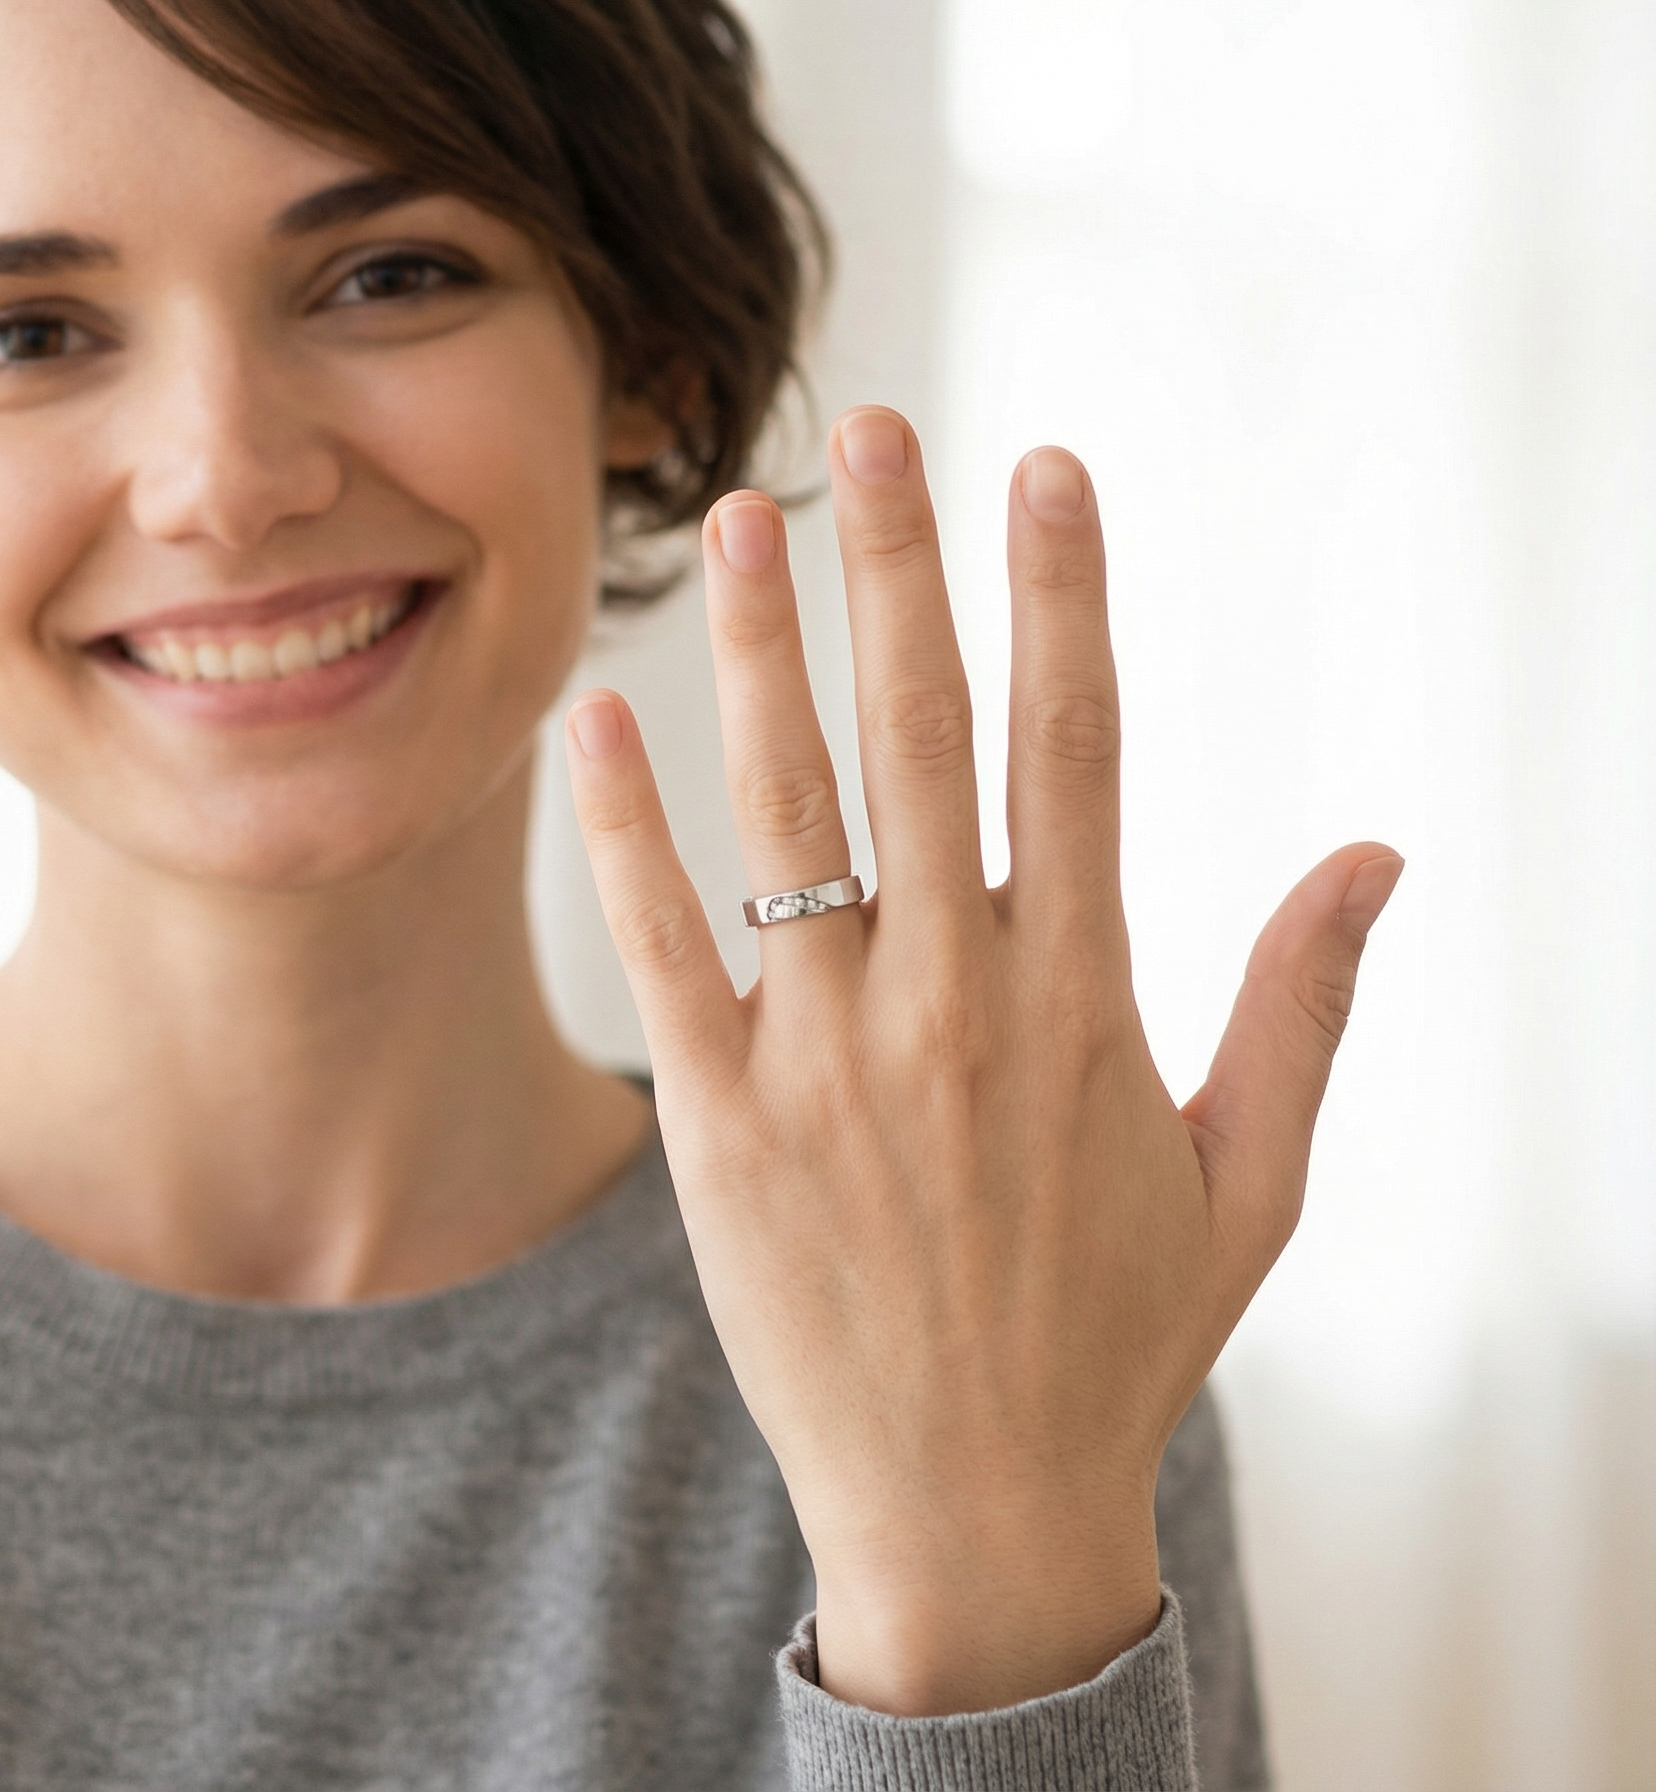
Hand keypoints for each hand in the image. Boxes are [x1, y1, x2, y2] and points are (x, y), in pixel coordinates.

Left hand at [563, 408, 1400, 1715]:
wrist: (975, 1512)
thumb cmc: (1118, 1345)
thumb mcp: (1251, 1182)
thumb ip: (1301, 1005)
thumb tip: (1371, 852)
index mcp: (1084, 998)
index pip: (1077, 744)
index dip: (1060, 595)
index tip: (1045, 470)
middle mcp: (953, 1000)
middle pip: (924, 736)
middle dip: (901, 568)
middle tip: (872, 433)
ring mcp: (826, 1057)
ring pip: (786, 812)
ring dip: (760, 653)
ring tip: (736, 522)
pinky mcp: (719, 1122)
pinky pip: (664, 944)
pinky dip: (629, 827)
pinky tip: (604, 716)